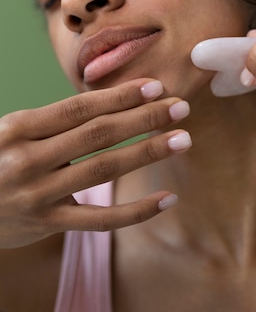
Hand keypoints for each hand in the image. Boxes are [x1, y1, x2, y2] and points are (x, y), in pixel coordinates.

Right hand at [0, 78, 190, 247]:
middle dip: (143, 118)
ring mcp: (37, 195)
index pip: (79, 107)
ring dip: (147, 152)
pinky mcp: (46, 225)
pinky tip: (168, 198)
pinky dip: (137, 210)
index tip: (155, 86)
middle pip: (97, 134)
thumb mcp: (14, 131)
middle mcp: (28, 159)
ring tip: (182, 139)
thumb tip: (115, 102)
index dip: (120, 96)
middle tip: (180, 107)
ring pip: (103, 170)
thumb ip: (56, 122)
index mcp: (19, 127)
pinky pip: (99, 220)